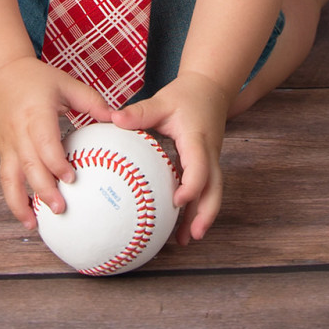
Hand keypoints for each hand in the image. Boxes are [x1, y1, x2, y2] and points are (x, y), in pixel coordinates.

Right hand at [0, 57, 112, 230]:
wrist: (0, 73)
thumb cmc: (38, 79)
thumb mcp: (67, 83)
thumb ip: (92, 101)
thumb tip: (118, 119)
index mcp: (35, 112)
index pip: (44, 142)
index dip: (56, 162)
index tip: (72, 179)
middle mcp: (18, 131)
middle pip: (28, 164)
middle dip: (42, 188)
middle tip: (61, 208)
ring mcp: (7, 143)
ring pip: (10, 177)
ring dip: (20, 202)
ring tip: (34, 224)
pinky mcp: (2, 151)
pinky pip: (5, 178)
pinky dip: (12, 199)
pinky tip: (25, 216)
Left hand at [111, 71, 230, 243]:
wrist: (211, 88)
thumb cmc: (185, 96)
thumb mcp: (162, 100)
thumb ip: (140, 112)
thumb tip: (113, 117)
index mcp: (198, 139)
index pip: (200, 165)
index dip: (192, 184)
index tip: (177, 200)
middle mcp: (209, 153)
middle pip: (215, 187)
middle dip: (206, 212)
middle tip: (193, 235)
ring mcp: (211, 160)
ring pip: (212, 192)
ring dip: (201, 216)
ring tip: (185, 240)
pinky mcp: (206, 164)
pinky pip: (204, 189)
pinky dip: (196, 208)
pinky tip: (182, 227)